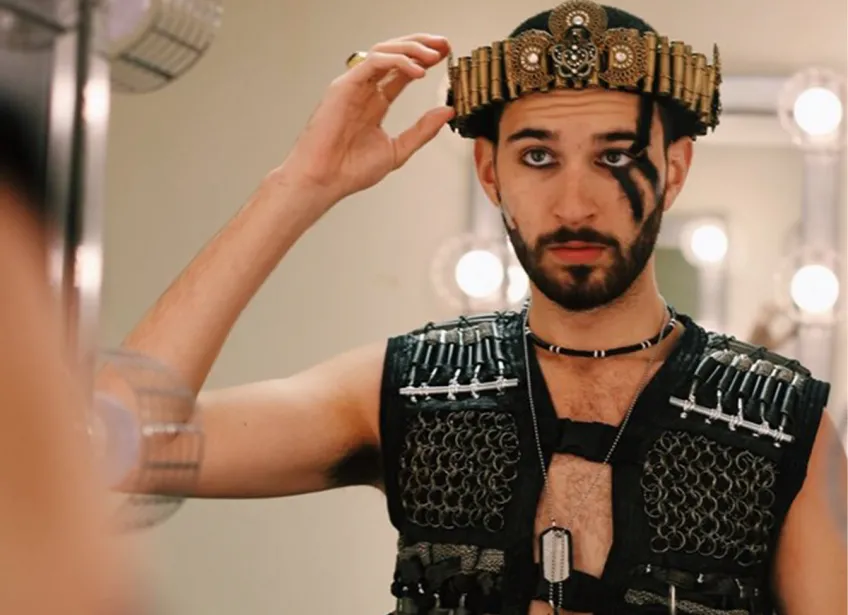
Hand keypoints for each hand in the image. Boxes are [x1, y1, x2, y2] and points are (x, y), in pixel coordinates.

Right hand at [280, 34, 454, 203]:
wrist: (325, 180)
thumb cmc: (350, 170)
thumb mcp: (398, 150)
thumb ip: (422, 130)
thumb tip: (446, 111)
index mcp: (375, 103)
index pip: (402, 71)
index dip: (424, 60)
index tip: (445, 57)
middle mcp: (365, 91)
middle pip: (394, 55)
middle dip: (421, 45)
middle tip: (443, 45)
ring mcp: (354, 86)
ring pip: (384, 52)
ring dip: (411, 48)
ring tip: (433, 54)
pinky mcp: (344, 86)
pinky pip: (372, 62)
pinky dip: (397, 62)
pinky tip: (416, 70)